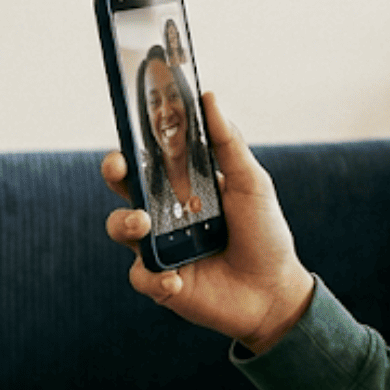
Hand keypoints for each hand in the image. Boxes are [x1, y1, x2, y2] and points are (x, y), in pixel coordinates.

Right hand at [103, 92, 315, 353]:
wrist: (275, 292)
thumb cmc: (264, 233)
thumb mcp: (251, 183)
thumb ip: (228, 143)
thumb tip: (209, 96)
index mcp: (184, 184)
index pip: (150, 156)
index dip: (135, 139)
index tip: (131, 123)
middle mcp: (166, 213)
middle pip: (125, 186)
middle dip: (115, 172)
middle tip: (120, 168)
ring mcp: (160, 247)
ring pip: (121, 227)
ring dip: (125, 222)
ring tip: (144, 224)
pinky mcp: (161, 282)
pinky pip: (141, 276)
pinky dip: (155, 276)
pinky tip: (177, 278)